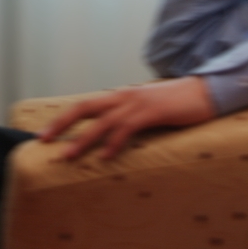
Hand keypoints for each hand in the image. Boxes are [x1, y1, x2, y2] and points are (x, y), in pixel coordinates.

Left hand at [38, 77, 216, 159]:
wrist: (205, 91)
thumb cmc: (177, 104)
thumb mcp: (147, 109)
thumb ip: (129, 118)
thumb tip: (112, 135)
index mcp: (121, 96)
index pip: (85, 106)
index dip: (63, 119)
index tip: (44, 134)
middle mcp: (124, 96)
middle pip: (84, 107)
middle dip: (61, 124)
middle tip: (42, 140)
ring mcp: (138, 103)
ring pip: (102, 121)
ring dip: (83, 139)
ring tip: (67, 155)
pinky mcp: (153, 112)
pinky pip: (128, 128)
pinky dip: (114, 143)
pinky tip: (104, 157)